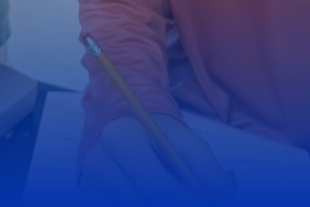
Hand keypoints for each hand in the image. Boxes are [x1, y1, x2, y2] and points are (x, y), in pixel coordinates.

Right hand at [79, 114, 234, 204]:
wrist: (117, 112)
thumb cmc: (153, 126)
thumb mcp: (184, 138)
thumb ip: (207, 168)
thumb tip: (223, 199)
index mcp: (121, 137)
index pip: (156, 186)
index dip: (185, 199)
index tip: (202, 199)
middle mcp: (98, 159)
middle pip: (137, 201)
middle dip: (168, 202)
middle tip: (189, 196)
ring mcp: (88, 179)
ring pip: (122, 204)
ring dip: (151, 200)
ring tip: (168, 189)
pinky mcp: (86, 191)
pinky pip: (111, 203)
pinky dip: (136, 199)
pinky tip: (146, 190)